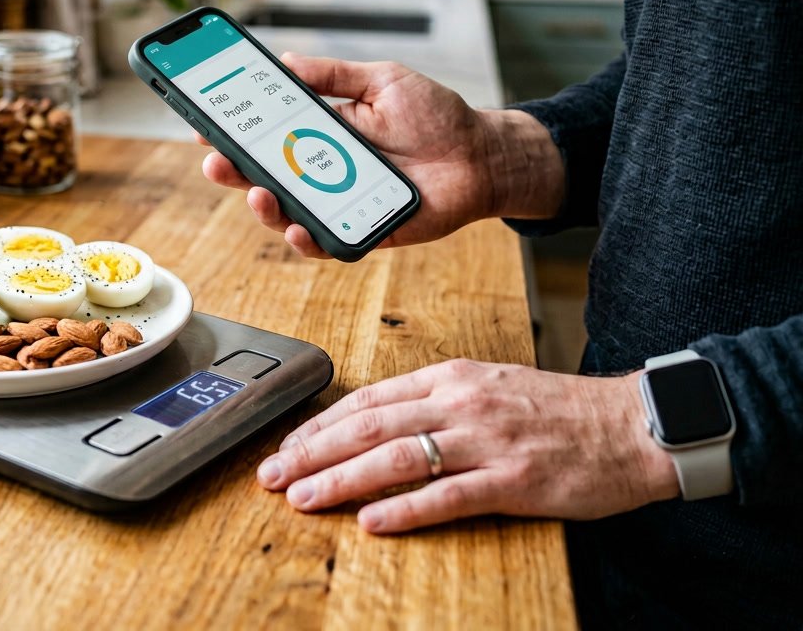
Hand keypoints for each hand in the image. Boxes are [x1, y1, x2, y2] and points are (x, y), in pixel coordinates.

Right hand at [199, 53, 563, 257]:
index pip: (265, 136)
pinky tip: (298, 227)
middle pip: (264, 177)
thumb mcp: (382, 81)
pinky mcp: (361, 232)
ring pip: (286, 214)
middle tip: (216, 160)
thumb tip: (284, 61)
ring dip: (264, 207)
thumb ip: (334, 75)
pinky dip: (306, 239)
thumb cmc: (436, 117)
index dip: (233, 133)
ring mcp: (339, 204)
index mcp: (320, 134)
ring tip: (257, 191)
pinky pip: (324, 243)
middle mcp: (323, 172)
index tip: (206, 123)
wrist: (482, 155)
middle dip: (233, 171)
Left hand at [255, 359, 678, 532]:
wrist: (631, 425)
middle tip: (272, 473)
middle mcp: (461, 403)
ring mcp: (487, 441)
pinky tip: (372, 523)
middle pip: (369, 427)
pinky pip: (448, 495)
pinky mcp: (514, 480)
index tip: (286, 444)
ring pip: (396, 458)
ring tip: (302, 497)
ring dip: (341, 479)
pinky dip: (405, 510)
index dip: (320, 424)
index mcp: (451, 378)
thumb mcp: (489, 387)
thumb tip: (377, 423)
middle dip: (312, 451)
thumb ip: (435, 402)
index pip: (369, 400)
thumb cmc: (558, 410)